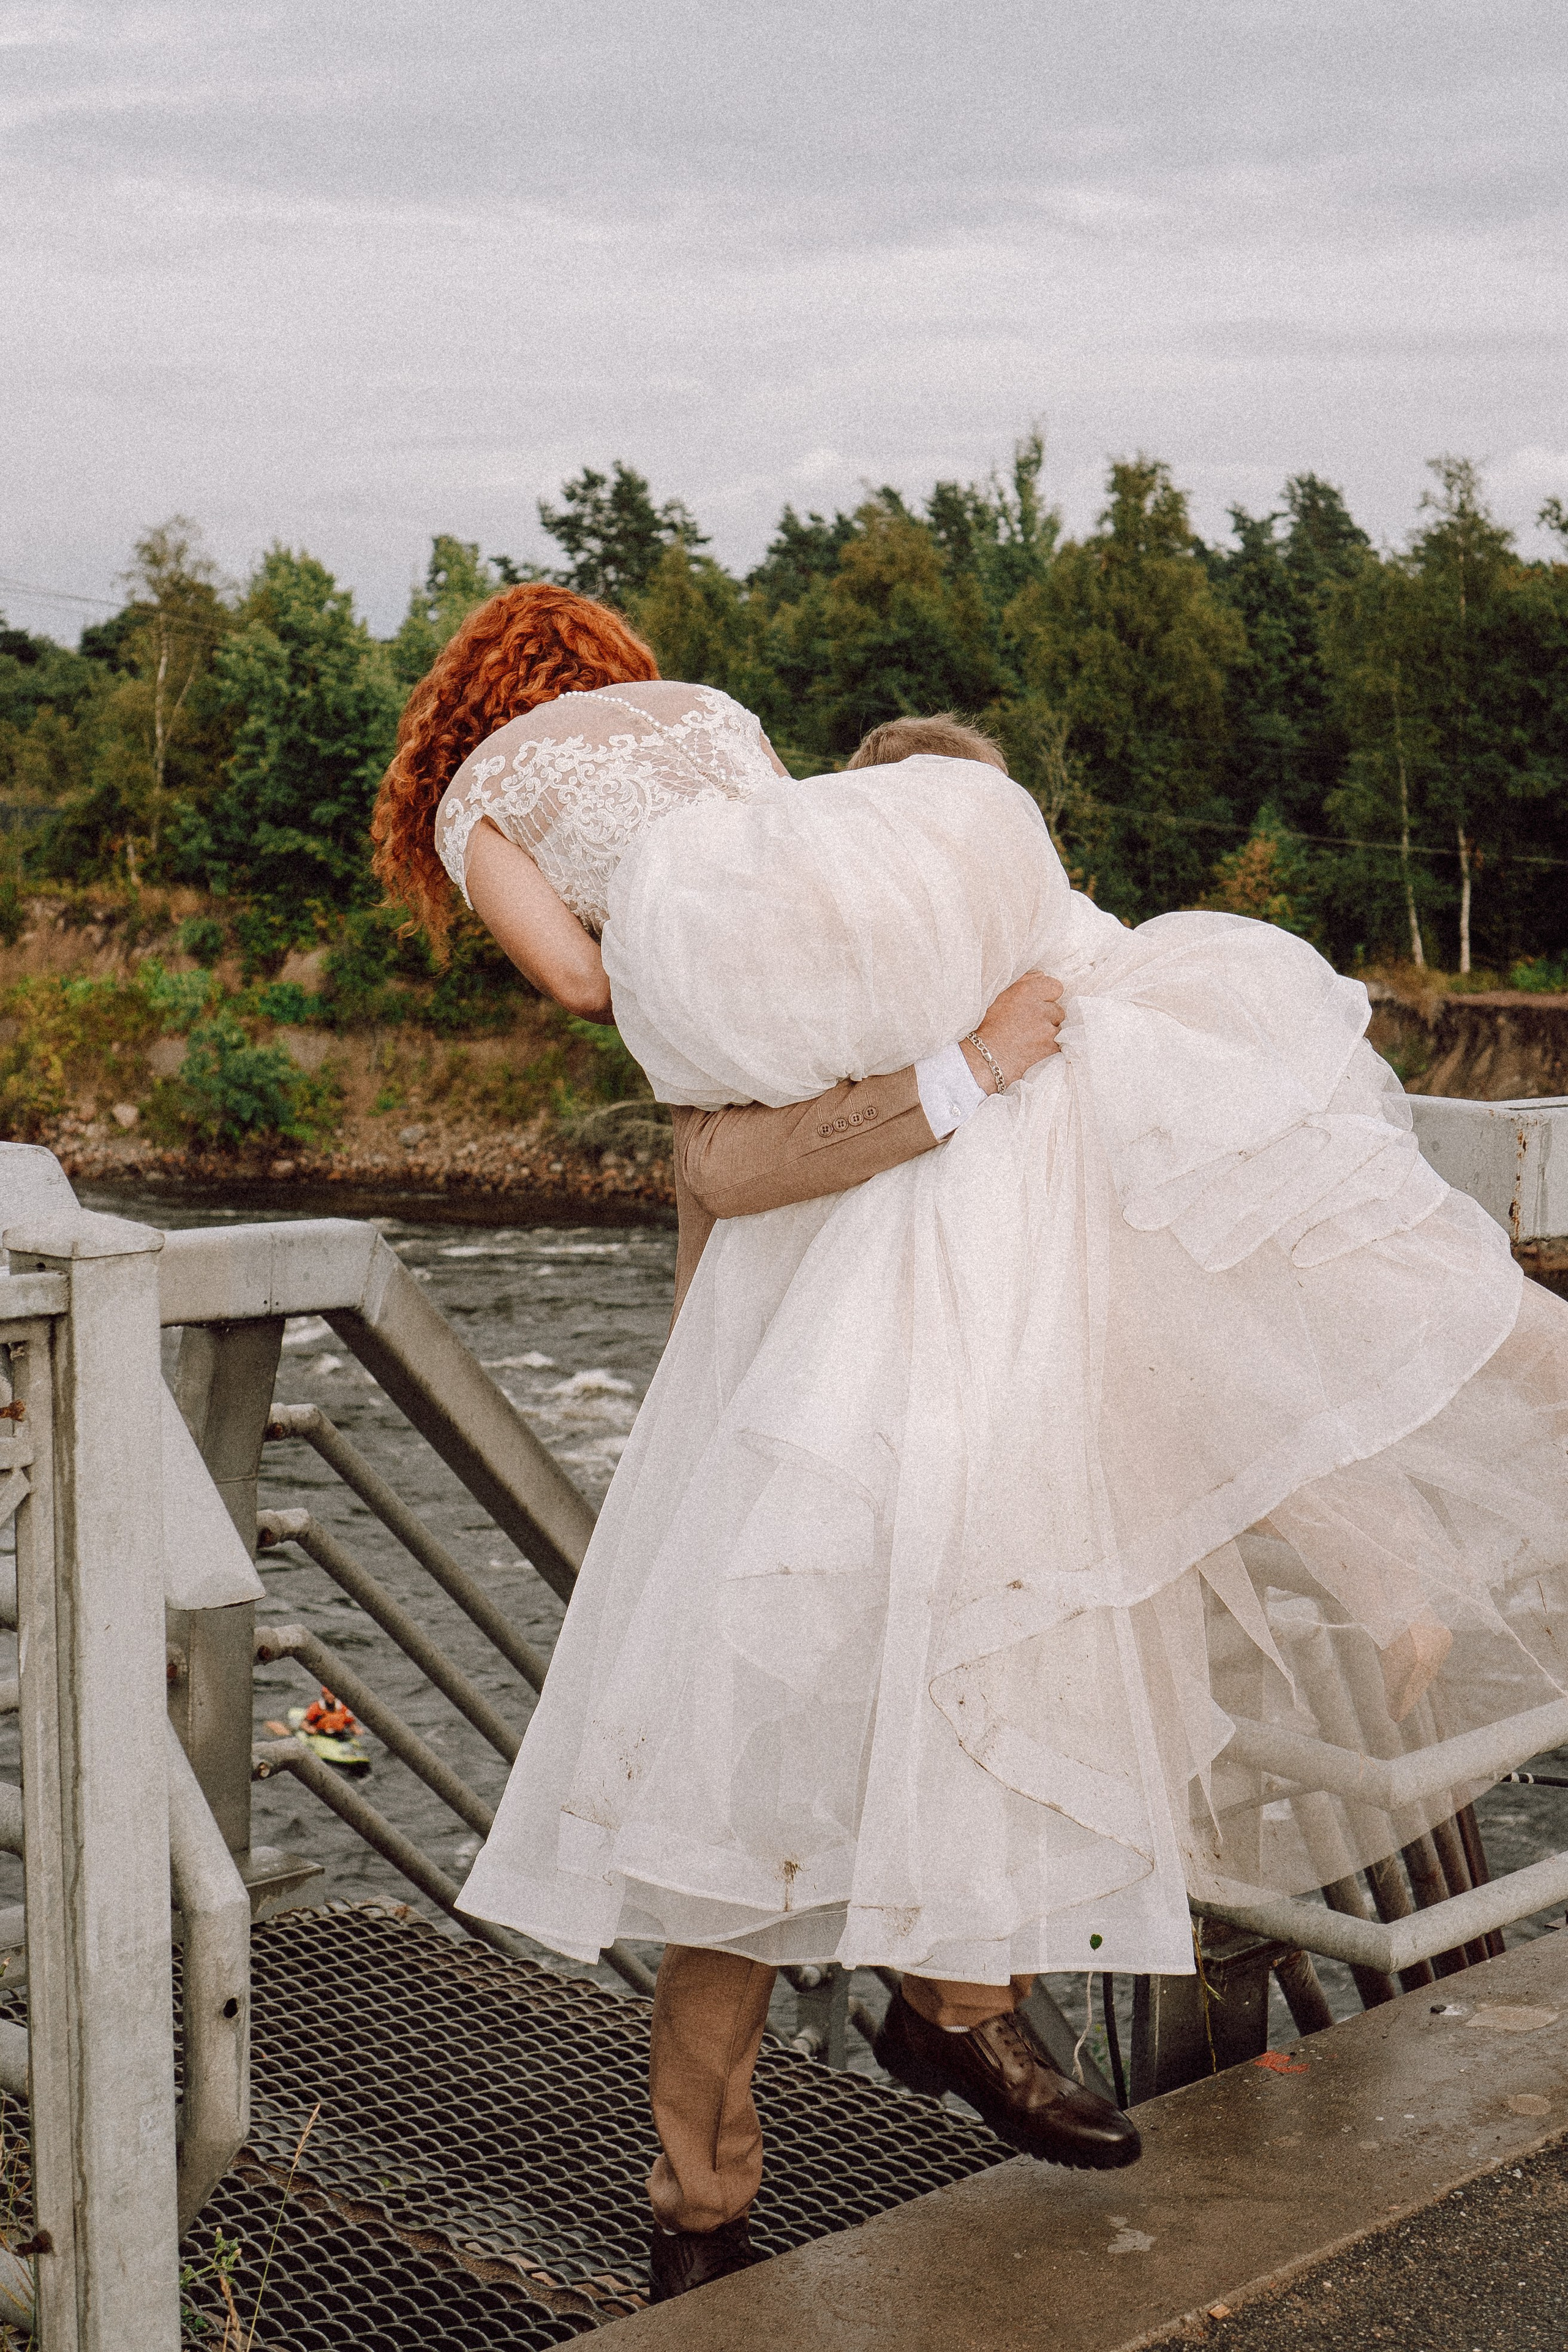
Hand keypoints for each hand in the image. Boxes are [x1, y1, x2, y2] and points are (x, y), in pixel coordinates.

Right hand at [962, 971, 1064, 1090]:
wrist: (981, 1060)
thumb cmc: (983, 1027)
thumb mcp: (996, 996)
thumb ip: (1022, 982)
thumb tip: (1042, 976)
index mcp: (1026, 992)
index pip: (1056, 987)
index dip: (1047, 996)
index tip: (1037, 1005)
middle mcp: (1039, 1008)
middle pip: (1057, 1010)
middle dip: (1047, 1017)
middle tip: (1028, 1026)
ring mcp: (1047, 1030)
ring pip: (1058, 1028)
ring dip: (1048, 1033)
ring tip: (1029, 1039)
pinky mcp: (1050, 1049)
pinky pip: (1057, 1045)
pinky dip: (1048, 1048)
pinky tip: (1033, 1051)